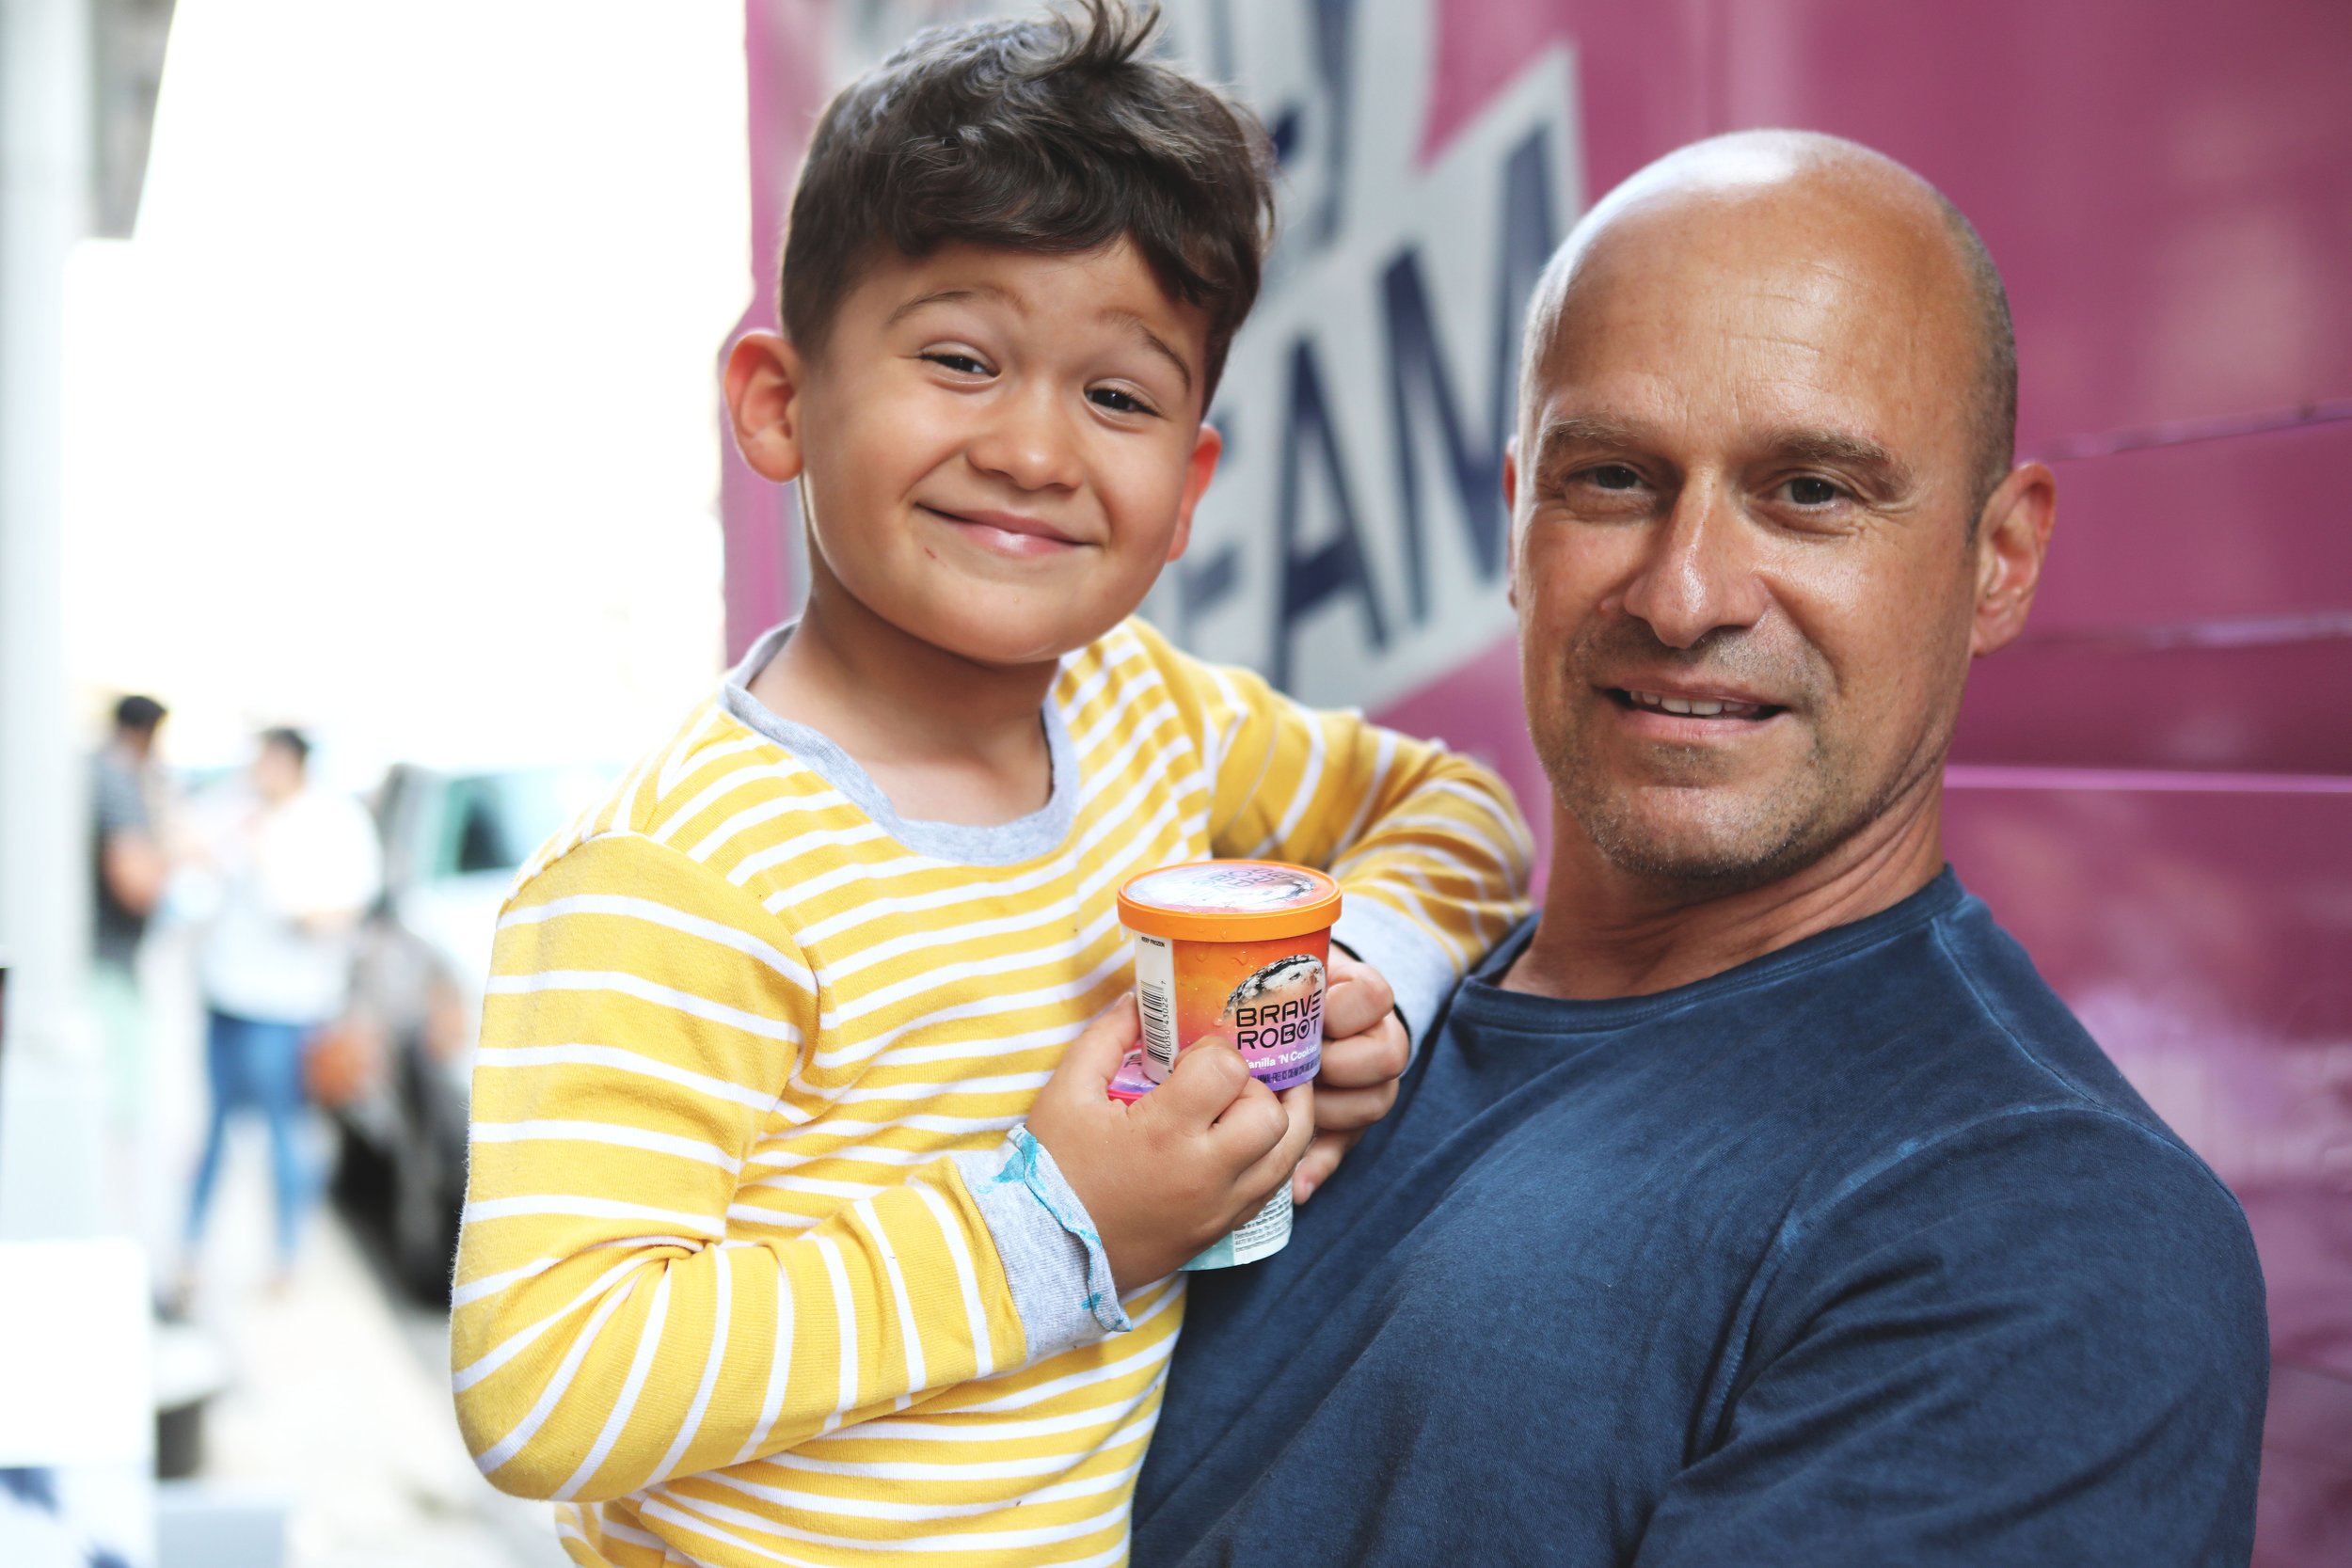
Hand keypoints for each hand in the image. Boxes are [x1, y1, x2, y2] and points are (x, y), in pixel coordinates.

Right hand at [1027, 995, 1314, 1289]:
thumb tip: (1141, 1001)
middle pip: (1273, 1114)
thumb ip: (1107, 1037)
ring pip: (1291, 1153)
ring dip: (1281, 1118)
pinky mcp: (1222, 1230)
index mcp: (1165, 1132)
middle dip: (1254, 1085)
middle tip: (1221, 1084)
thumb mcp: (1066, 1092)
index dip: (1214, 1052)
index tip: (1187, 1060)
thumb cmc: (1053, 1170)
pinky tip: (1245, 1140)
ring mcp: (1219, 1207)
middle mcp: (1204, 1173)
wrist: (1047, 1254)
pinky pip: (1275, 1187)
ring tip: (1255, 1099)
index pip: (1229, 1071)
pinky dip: (1272, 1156)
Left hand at [1292, 950, 1409, 1204]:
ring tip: (1293, 1103)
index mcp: (1360, 993)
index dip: (1344, 1007)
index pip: (1375, 995)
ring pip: (1376, 1102)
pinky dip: (1319, 1166)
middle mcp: (1375, 1038)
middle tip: (1303, 1062)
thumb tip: (1241, 986)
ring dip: (1331, 1109)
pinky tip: (1299, 1183)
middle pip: (1389, 1055)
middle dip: (1340, 1062)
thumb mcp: (1278, 967)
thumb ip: (1272, 975)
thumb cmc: (1271, 988)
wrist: (1276, 1014)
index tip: (1313, 1013)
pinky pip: (1345, 1149)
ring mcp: (1367, 1083)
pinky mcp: (1348, 1124)